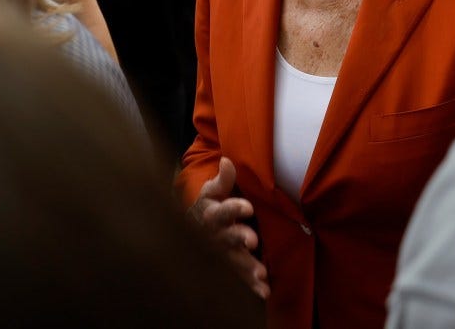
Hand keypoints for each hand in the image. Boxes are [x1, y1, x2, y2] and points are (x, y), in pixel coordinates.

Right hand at [189, 157, 269, 298]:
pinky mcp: (230, 268)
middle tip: (252, 240)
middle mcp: (217, 236)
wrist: (190, 233)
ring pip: (235, 261)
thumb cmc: (208, 207)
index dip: (234, 208)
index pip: (223, 210)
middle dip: (239, 238)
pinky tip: (264, 293)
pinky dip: (252, 287)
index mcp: (212, 215)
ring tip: (261, 274)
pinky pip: (241, 278)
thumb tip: (227, 160)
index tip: (248, 207)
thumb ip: (223, 180)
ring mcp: (223, 254)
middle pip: (228, 238)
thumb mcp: (212, 192)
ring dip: (248, 267)